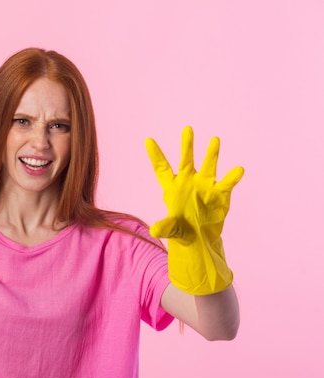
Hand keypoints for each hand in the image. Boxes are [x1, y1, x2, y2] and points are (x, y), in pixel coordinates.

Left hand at [145, 126, 243, 294]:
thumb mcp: (172, 230)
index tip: (148, 140)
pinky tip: (238, 170)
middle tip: (187, 129)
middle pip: (186, 160)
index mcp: (172, 187)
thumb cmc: (181, 230)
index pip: (162, 168)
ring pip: (209, 165)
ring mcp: (205, 185)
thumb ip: (165, 227)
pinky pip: (227, 183)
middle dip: (186, 145)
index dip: (155, 155)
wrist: (200, 239)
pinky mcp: (220, 194)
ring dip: (212, 153)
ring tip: (214, 139)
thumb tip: (155, 231)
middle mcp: (189, 181)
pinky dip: (232, 177)